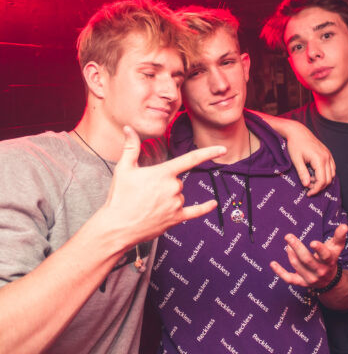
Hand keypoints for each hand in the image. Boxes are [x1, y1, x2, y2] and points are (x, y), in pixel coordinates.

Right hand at [104, 126, 225, 246]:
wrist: (117, 227)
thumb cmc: (119, 197)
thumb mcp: (123, 169)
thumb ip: (131, 147)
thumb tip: (129, 128)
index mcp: (163, 173)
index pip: (190, 159)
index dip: (208, 153)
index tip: (222, 150)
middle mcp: (173, 188)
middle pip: (178, 180)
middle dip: (165, 183)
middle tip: (146, 192)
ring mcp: (176, 204)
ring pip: (180, 195)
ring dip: (169, 197)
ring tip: (149, 204)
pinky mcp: (176, 218)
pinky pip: (194, 212)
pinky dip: (204, 208)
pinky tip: (213, 204)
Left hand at [270, 224, 346, 287]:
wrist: (330, 281)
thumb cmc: (330, 258)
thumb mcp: (336, 248)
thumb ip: (339, 236)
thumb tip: (344, 225)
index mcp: (329, 261)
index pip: (325, 255)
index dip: (319, 249)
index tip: (312, 242)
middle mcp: (320, 271)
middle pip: (306, 260)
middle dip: (296, 247)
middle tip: (288, 236)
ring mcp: (310, 278)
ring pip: (297, 266)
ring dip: (290, 254)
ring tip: (287, 244)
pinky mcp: (301, 283)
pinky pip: (289, 279)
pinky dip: (280, 272)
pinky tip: (272, 263)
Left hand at [285, 122, 334, 195]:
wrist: (298, 132)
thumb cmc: (295, 145)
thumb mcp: (296, 160)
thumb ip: (302, 173)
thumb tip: (307, 185)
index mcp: (319, 159)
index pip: (322, 180)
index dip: (316, 189)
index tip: (308, 193)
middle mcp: (327, 157)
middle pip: (329, 179)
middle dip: (319, 186)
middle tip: (308, 188)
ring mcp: (328, 155)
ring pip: (332, 174)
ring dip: (323, 180)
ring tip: (310, 179)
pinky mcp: (327, 153)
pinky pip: (331, 168)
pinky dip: (325, 174)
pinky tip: (314, 174)